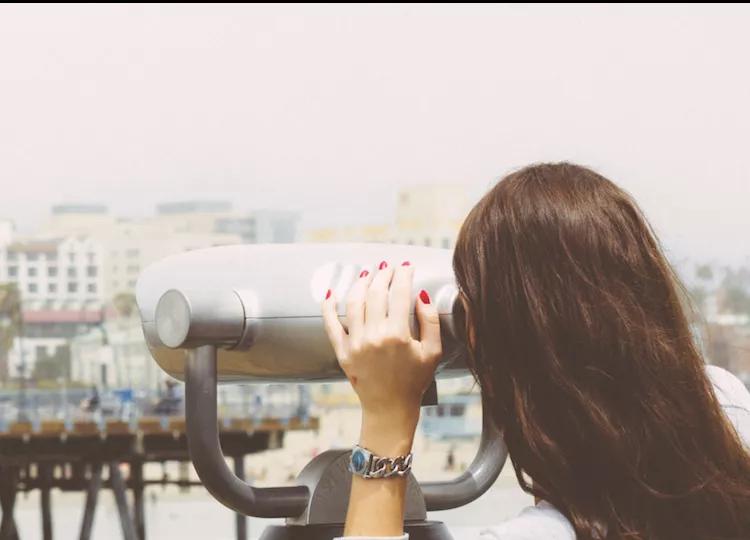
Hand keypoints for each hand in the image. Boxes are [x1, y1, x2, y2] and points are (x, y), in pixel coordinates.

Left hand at [322, 260, 441, 453]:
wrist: (390, 408)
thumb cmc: (414, 381)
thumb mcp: (432, 351)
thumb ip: (430, 320)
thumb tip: (420, 294)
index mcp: (398, 334)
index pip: (399, 293)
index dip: (404, 275)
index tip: (407, 267)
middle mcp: (374, 336)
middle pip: (376, 292)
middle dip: (383, 274)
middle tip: (388, 267)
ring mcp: (355, 343)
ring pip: (354, 302)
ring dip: (360, 283)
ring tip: (367, 274)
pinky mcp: (343, 352)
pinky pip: (331, 325)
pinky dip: (328, 307)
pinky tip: (330, 293)